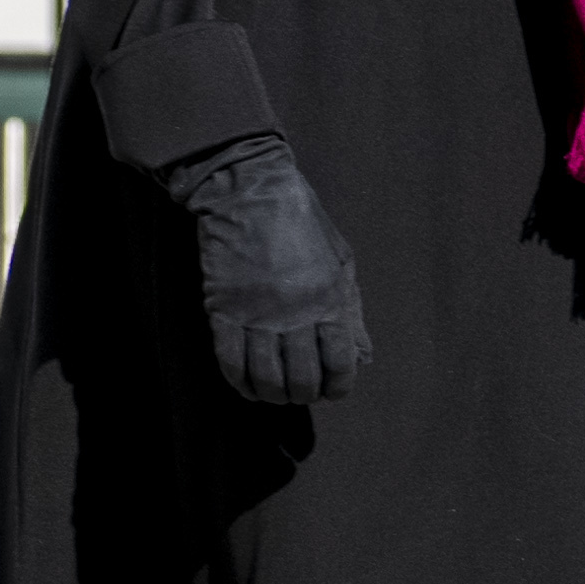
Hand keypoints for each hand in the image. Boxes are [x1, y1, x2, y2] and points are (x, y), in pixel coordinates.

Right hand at [162, 131, 366, 404]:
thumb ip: (350, 310)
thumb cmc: (299, 220)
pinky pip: (230, 361)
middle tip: (300, 390)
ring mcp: (256, 312)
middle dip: (303, 394)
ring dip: (272, 394)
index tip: (331, 387)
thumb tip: (361, 355)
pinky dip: (240, 382)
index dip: (337, 386)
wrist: (248, 189)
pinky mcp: (223, 309)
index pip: (339, 364)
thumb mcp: (339, 260)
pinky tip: (248, 385)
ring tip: (274, 391)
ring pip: (264, 378)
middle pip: (301, 379)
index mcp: (328, 298)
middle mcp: (294, 311)